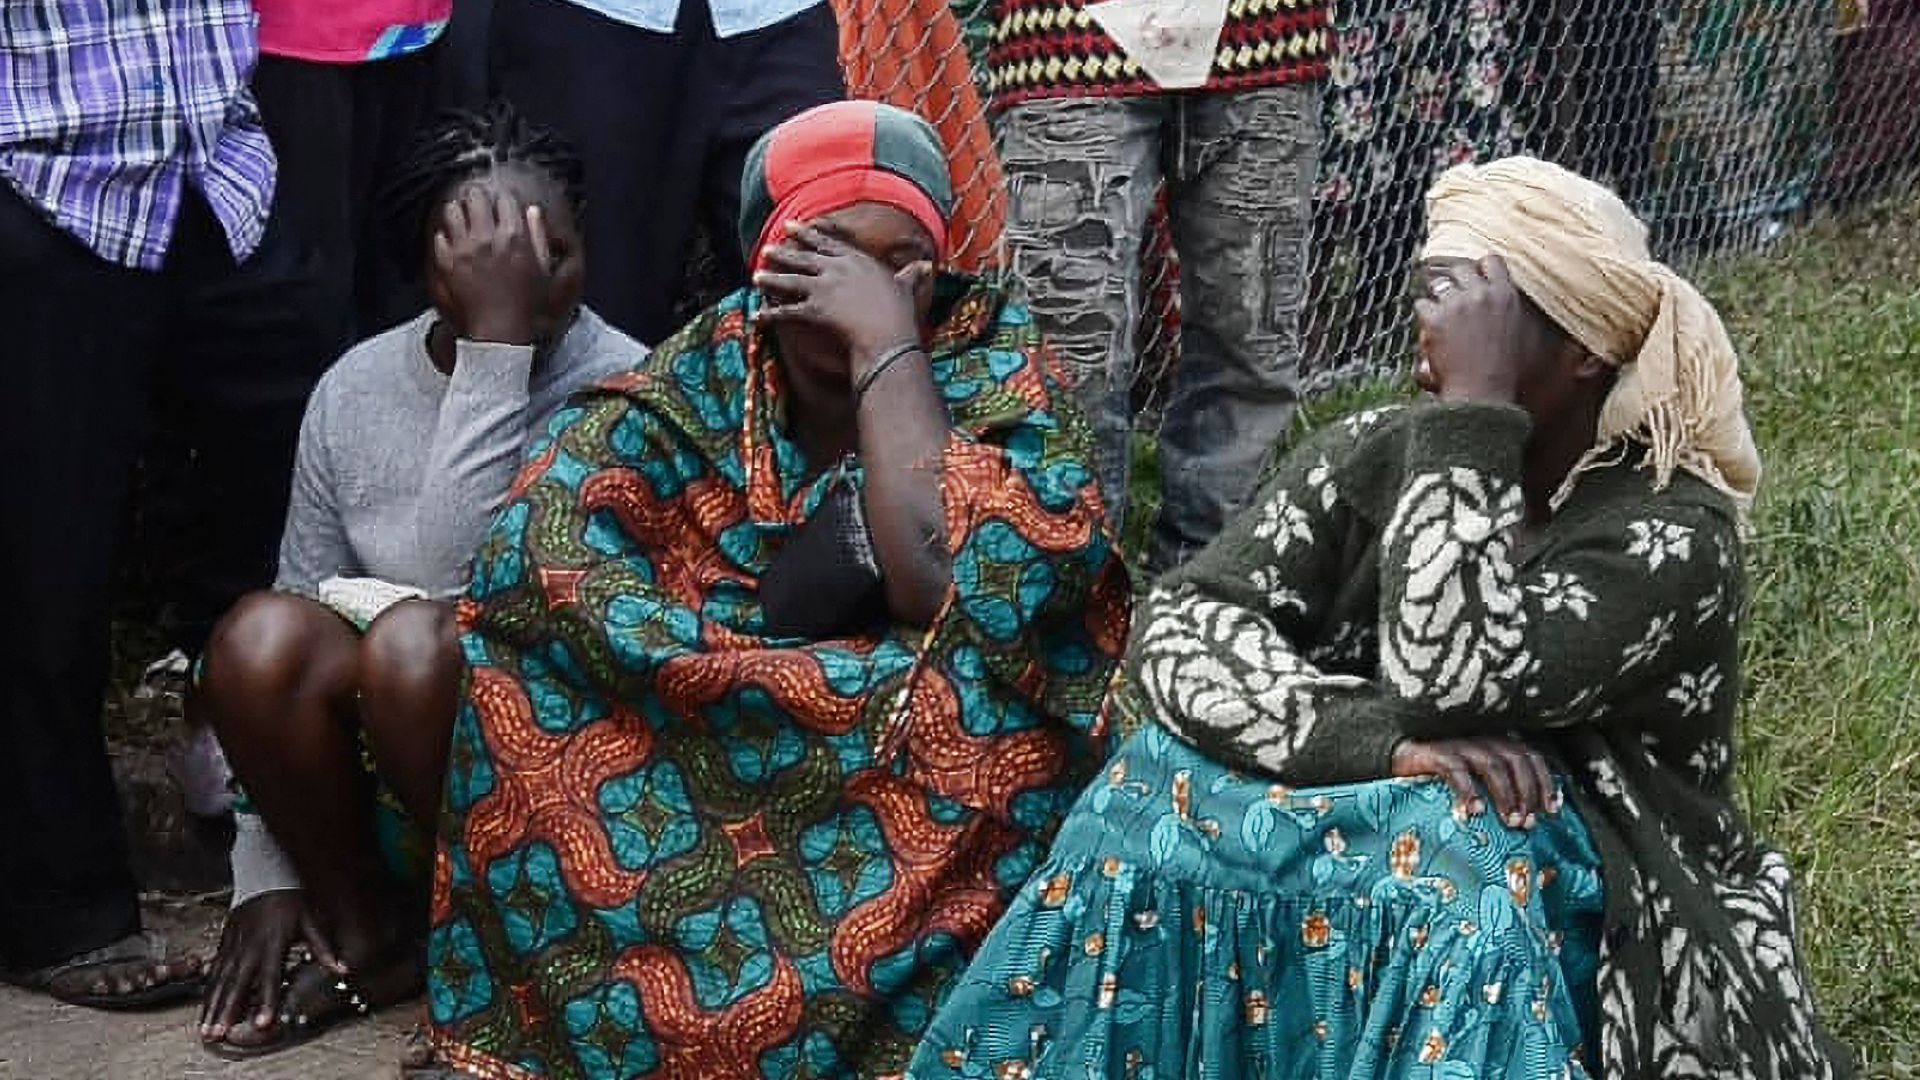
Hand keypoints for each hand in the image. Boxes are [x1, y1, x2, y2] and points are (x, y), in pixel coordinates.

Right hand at [199, 890, 344, 1042]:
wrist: (265, 878)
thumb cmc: (291, 901)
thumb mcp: (311, 921)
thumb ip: (323, 948)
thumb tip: (342, 969)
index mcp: (272, 944)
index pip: (269, 978)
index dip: (266, 1002)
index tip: (262, 1023)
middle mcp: (249, 948)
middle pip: (237, 984)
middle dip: (227, 1011)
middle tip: (219, 1034)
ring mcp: (233, 947)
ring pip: (220, 981)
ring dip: (212, 1007)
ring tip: (207, 1030)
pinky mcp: (224, 944)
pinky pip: (214, 972)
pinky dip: (207, 992)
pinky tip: (204, 1009)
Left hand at [432, 188, 553, 346]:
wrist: (500, 329)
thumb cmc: (525, 302)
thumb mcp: (542, 267)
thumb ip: (538, 235)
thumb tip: (532, 210)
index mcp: (514, 236)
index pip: (504, 201)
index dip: (503, 200)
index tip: (501, 204)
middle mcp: (487, 237)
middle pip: (476, 199)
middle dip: (477, 198)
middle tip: (477, 201)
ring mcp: (464, 249)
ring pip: (453, 211)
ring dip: (458, 211)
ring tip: (460, 214)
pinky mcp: (447, 262)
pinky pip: (439, 237)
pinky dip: (445, 236)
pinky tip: (451, 241)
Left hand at [754, 221, 929, 368]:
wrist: (889, 334)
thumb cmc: (900, 312)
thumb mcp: (906, 287)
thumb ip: (911, 274)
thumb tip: (927, 266)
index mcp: (856, 259)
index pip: (826, 242)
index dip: (807, 234)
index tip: (792, 227)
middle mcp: (836, 268)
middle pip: (804, 257)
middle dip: (784, 252)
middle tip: (768, 248)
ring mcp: (823, 288)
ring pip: (790, 280)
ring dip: (771, 279)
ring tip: (755, 277)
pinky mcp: (814, 309)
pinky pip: (788, 311)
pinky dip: (771, 315)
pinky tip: (759, 317)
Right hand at [1390, 735, 1558, 828]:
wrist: (1396, 760)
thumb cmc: (1440, 775)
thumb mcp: (1475, 778)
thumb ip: (1500, 787)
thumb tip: (1529, 816)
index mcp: (1496, 742)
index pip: (1531, 756)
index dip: (1545, 782)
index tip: (1551, 811)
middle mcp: (1481, 738)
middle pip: (1516, 760)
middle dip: (1527, 793)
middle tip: (1526, 823)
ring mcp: (1457, 743)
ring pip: (1492, 764)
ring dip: (1506, 794)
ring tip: (1508, 820)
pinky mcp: (1433, 753)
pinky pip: (1456, 769)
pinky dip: (1468, 790)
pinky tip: (1474, 810)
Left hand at [1413, 254, 1532, 403]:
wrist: (1483, 391)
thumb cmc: (1502, 370)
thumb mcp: (1517, 331)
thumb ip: (1504, 309)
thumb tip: (1493, 302)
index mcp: (1505, 295)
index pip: (1492, 261)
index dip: (1480, 267)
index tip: (1474, 277)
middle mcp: (1481, 294)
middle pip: (1461, 269)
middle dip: (1454, 280)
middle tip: (1451, 297)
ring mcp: (1457, 304)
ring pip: (1438, 283)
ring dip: (1437, 296)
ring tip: (1439, 313)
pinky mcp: (1435, 318)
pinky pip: (1421, 305)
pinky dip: (1423, 316)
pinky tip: (1429, 329)